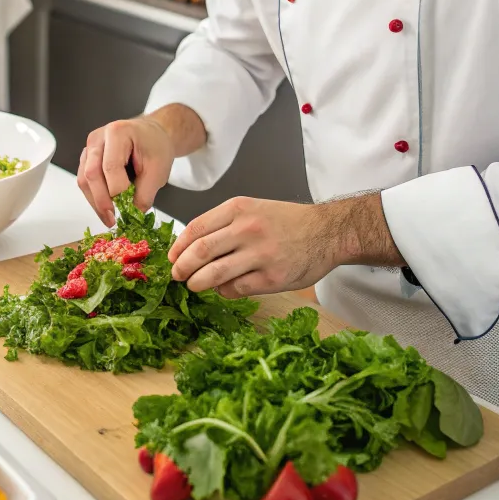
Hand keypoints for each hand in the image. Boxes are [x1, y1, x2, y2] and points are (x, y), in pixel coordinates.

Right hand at [77, 115, 174, 226]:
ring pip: (84, 179)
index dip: (117, 190)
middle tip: (112, 220)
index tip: (128, 207)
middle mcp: (98, 138)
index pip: (111, 166)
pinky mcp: (87, 158)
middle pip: (91, 173)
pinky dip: (94, 196)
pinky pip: (84, 180)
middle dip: (101, 200)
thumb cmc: (155, 146)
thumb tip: (133, 213)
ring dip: (95, 202)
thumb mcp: (159, 169)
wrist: (151, 135)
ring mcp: (89, 148)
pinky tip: (104, 208)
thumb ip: (146, 193)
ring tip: (108, 218)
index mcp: (117, 133)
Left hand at [169, 194, 401, 297]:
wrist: (328, 232)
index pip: (196, 228)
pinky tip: (224, 288)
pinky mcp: (272, 278)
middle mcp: (247, 229)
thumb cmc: (285, 222)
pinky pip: (235, 288)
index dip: (178, 246)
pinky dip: (223, 291)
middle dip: (181, 267)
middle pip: (200, 251)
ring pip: (214, 273)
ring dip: (197, 282)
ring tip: (193, 285)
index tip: (171, 257)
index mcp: (238, 208)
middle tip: (176, 275)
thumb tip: (189, 248)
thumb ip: (223, 224)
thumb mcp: (252, 209)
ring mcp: (260, 254)